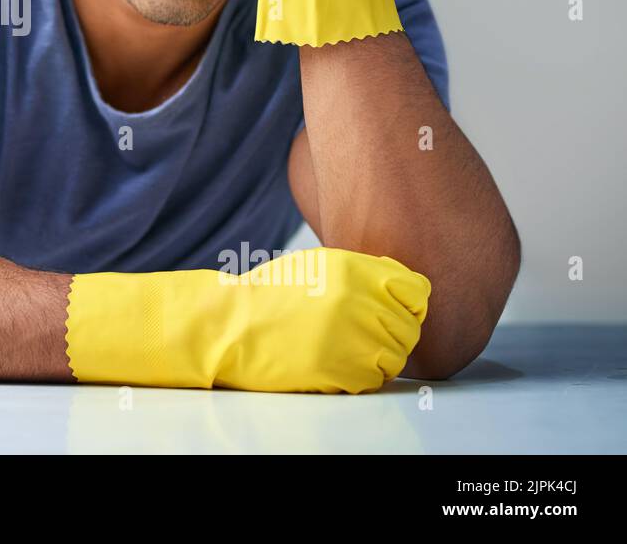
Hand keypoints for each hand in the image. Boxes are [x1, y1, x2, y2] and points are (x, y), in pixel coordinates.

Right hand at [66, 245, 429, 393]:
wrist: (230, 327)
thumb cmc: (270, 297)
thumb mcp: (316, 267)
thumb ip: (361, 274)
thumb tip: (402, 287)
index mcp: (354, 270)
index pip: (416, 290)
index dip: (408, 304)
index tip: (393, 311)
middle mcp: (359, 301)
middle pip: (408, 327)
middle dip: (389, 334)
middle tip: (359, 336)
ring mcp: (352, 337)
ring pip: (395, 357)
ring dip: (376, 357)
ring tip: (344, 350)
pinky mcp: (342, 370)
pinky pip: (374, 380)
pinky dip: (360, 377)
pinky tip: (333, 364)